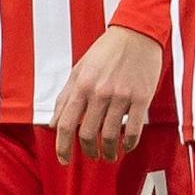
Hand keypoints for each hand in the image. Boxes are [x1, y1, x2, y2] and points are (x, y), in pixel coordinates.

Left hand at [50, 26, 164, 163]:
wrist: (136, 34)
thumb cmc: (105, 52)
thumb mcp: (79, 70)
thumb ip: (65, 98)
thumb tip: (52, 124)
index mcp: (81, 86)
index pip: (66, 124)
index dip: (62, 147)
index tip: (64, 160)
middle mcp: (99, 92)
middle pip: (88, 134)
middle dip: (88, 152)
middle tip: (93, 156)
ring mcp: (121, 96)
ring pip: (111, 136)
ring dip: (109, 152)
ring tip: (110, 155)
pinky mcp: (141, 98)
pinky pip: (134, 130)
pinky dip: (129, 144)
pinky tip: (126, 147)